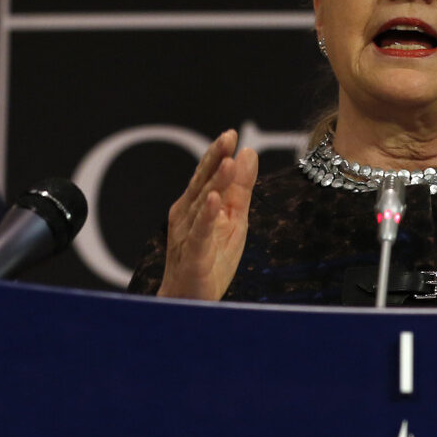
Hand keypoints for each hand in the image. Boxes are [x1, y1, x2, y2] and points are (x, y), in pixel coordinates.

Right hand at [158, 129, 258, 300]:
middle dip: (214, 159)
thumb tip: (248, 152)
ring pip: (202, 204)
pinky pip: (199, 233)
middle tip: (228, 137)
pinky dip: (206, 216)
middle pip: (202, 183)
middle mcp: (187, 215)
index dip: (218, 154)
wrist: (190, 302)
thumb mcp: (234, 220)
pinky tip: (214, 200)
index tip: (232, 134)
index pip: (208, 175)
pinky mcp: (192, 255)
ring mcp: (187, 234)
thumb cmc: (210, 260)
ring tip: (227, 162)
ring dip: (215, 182)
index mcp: (197, 205)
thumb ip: (240, 189)